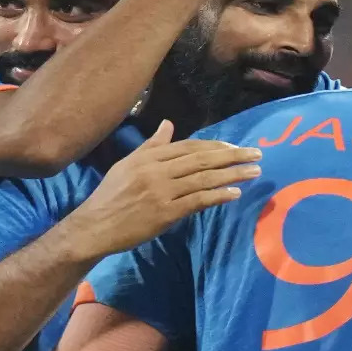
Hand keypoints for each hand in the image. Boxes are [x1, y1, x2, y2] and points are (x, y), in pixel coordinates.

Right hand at [60, 120, 261, 258]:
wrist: (94, 226)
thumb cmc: (112, 196)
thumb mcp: (129, 164)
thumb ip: (152, 145)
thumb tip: (168, 124)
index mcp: (149, 157)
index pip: (189, 146)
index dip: (214, 145)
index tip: (234, 146)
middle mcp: (157, 170)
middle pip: (201, 159)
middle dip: (232, 155)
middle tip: (257, 154)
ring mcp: (162, 191)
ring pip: (203, 178)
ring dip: (232, 174)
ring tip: (254, 171)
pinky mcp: (165, 213)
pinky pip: (197, 201)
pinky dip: (218, 196)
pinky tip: (235, 193)